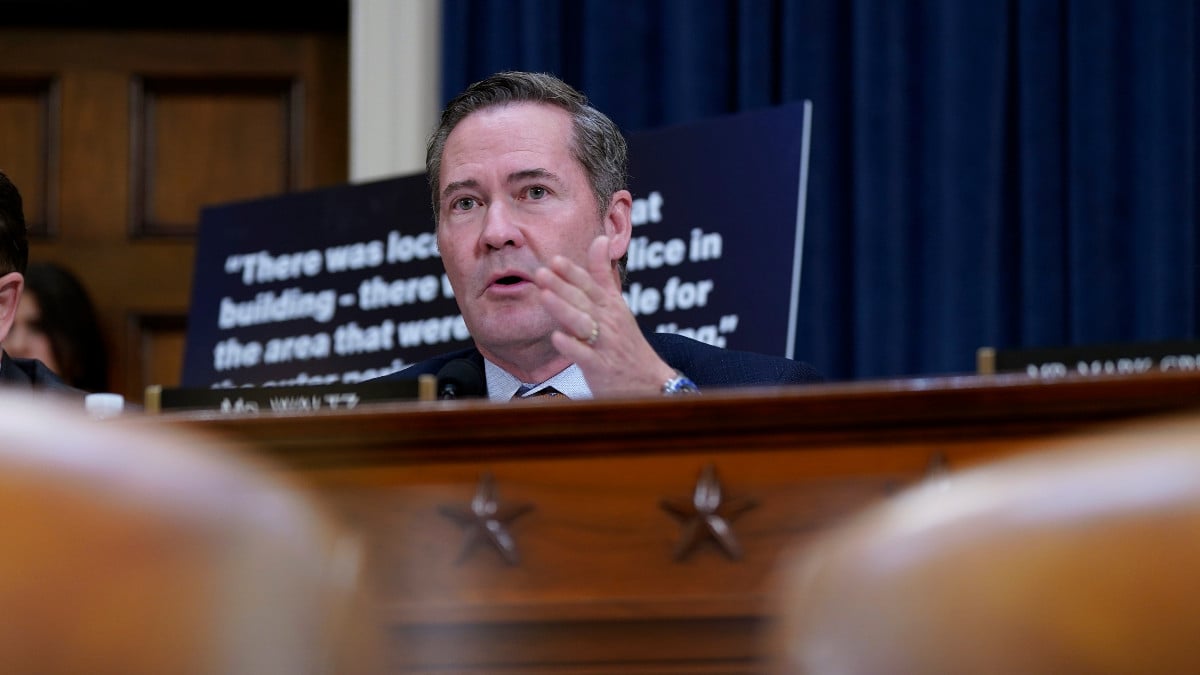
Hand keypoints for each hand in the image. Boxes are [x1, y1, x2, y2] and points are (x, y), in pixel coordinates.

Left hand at [535, 236, 675, 396]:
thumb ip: (603, 274)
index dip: (573, 273)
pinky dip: (571, 346)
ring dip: (564, 309)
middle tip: (542, 272)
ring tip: (545, 296)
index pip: (591, 285)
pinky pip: (584, 356)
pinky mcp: (600, 367)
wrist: (649, 381)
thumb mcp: (617, 304)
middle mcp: (608, 322)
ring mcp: (604, 344)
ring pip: (583, 324)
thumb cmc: (626, 341)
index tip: (555, 260)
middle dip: (562, 286)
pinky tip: (556, 337)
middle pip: (583, 300)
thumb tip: (600, 238)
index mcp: (610, 306)